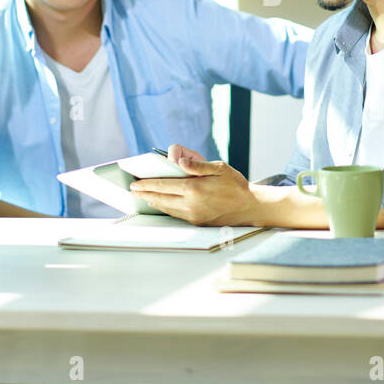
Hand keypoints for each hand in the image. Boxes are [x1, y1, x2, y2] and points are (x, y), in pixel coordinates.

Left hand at [130, 143, 255, 225]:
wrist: (249, 206)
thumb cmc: (235, 184)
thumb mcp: (219, 167)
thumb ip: (197, 164)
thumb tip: (178, 160)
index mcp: (194, 189)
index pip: (163, 186)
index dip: (147, 185)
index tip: (135, 183)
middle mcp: (191, 204)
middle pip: (160, 199)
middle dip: (145, 194)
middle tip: (133, 190)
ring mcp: (193, 215)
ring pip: (167, 208)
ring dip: (153, 202)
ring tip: (144, 196)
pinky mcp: (197, 222)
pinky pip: (176, 214)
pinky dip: (165, 208)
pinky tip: (162, 204)